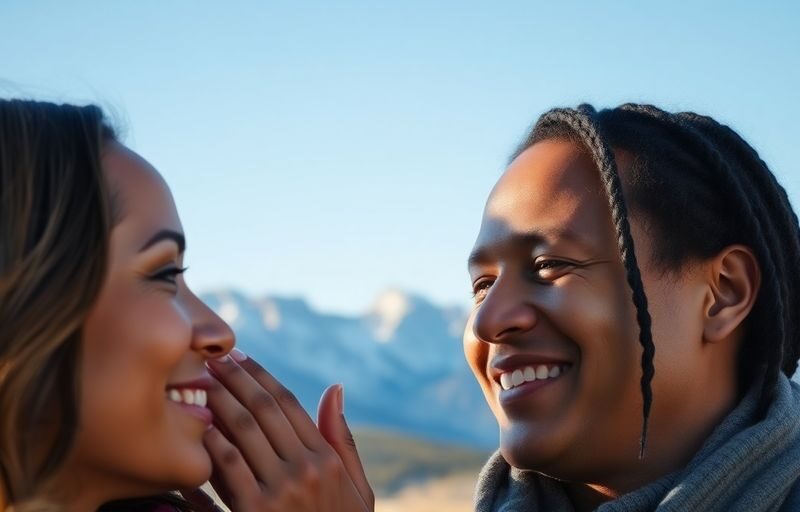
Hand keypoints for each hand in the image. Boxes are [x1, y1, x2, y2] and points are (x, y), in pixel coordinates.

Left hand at [185, 352, 373, 511]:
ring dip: (218, 400)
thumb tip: (334, 388)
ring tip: (199, 381)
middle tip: (211, 358)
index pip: (288, 403)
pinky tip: (197, 424)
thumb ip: (342, 438)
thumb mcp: (357, 488)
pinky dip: (211, 441)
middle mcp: (305, 468)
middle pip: (261, 409)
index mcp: (326, 458)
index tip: (240, 356)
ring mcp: (279, 491)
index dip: (261, 375)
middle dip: (234, 378)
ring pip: (242, 430)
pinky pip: (226, 467)